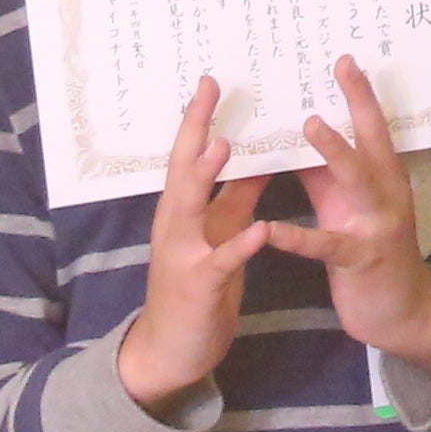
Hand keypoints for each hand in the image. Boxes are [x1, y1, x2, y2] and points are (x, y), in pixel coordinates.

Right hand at [115, 74, 274, 409]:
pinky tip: (260, 230)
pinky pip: (220, 262)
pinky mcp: (199, 286)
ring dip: (205, 176)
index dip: (200, 119)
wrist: (169, 350)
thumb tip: (259, 156)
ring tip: (224, 146)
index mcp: (184, 209)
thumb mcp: (219, 232)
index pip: (190, 154)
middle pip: (182, 168)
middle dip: (195, 129)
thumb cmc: (199, 285)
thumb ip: (237, 197)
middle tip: (209, 90)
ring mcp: (184, 254)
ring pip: (190, 208)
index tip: (212, 81)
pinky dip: (239, 244)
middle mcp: (177, 224)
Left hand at [262, 58, 430, 383]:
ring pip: (357, 181)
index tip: (344, 58)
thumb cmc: (368, 251)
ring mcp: (377, 225)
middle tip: (338, 69)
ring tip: (309, 125)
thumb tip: (295, 134)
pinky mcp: (360, 260)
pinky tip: (269, 229)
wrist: (402, 312)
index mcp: (383, 178)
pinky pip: (326, 245)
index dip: (359, 93)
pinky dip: (297, 236)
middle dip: (356, 105)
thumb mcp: (348, 207)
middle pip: (371, 141)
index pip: (372, 127)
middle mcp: (387, 193)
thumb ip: (324, 174)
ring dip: (335, 151)